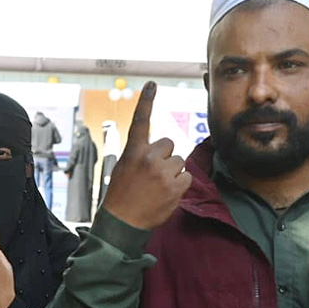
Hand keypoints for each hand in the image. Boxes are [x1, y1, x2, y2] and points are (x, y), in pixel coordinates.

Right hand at [101, 81, 191, 229]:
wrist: (122, 223)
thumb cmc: (121, 196)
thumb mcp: (124, 169)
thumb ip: (141, 155)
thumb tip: (163, 150)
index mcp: (133, 152)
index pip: (141, 121)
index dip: (147, 101)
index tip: (153, 84)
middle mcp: (148, 158)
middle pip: (169, 145)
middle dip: (165, 157)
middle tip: (152, 176)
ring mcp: (162, 172)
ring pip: (179, 162)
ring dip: (172, 173)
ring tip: (157, 188)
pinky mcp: (175, 187)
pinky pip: (186, 178)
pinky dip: (179, 186)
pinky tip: (165, 194)